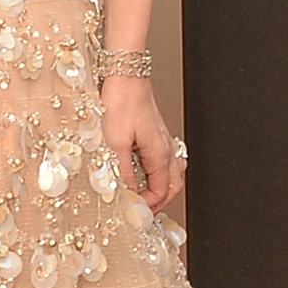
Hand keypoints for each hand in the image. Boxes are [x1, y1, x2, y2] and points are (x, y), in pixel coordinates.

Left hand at [101, 72, 183, 211]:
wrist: (124, 76)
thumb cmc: (121, 103)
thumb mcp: (115, 144)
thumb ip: (121, 173)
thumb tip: (125, 196)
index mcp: (160, 154)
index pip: (161, 191)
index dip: (147, 206)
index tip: (130, 212)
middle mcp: (166, 149)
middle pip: (173, 186)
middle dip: (158, 202)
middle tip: (140, 211)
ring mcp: (162, 141)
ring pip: (171, 174)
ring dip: (160, 188)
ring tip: (142, 197)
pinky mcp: (154, 134)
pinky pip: (163, 161)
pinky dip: (156, 174)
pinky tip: (141, 173)